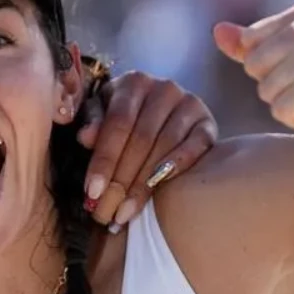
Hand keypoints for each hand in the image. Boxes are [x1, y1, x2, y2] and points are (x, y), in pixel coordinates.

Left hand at [80, 71, 217, 231]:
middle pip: (141, 139)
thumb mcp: (102, 112)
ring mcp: (189, 104)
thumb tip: (85, 137)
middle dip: (121, 179)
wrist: (163, 110)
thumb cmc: (124, 113)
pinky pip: (195, 148)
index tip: (92, 192)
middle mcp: (164, 88)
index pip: (117, 124)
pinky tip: (159, 189)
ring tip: (126, 212)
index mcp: (133, 82)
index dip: (104, 159)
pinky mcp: (208, 123)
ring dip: (144, 184)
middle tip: (107, 210)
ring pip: (164, 147)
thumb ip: (93, 122)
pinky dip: (177, 168)